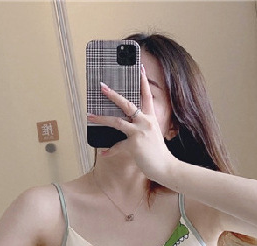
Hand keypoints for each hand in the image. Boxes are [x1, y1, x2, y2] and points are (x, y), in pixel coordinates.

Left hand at [87, 66, 177, 183]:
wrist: (166, 167)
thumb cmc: (159, 154)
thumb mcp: (153, 136)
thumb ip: (142, 129)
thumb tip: (128, 127)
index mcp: (151, 118)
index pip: (147, 96)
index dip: (143, 81)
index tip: (139, 68)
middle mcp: (145, 122)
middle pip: (126, 104)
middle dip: (113, 95)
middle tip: (102, 87)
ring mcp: (139, 132)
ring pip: (117, 122)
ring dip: (101, 118)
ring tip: (90, 116)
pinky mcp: (134, 144)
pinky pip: (117, 146)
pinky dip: (109, 151)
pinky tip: (103, 154)